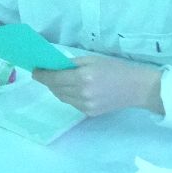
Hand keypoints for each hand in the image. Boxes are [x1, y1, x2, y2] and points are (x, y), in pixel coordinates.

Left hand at [31, 56, 163, 116]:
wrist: (137, 88)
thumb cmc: (116, 68)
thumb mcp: (93, 59)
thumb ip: (73, 63)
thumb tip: (56, 66)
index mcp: (83, 77)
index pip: (54, 78)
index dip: (42, 75)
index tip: (35, 71)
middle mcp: (82, 93)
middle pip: (56, 89)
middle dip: (48, 82)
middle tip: (45, 74)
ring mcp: (86, 105)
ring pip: (62, 98)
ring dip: (57, 89)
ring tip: (57, 81)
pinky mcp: (90, 113)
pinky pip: (72, 103)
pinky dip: (68, 96)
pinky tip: (71, 89)